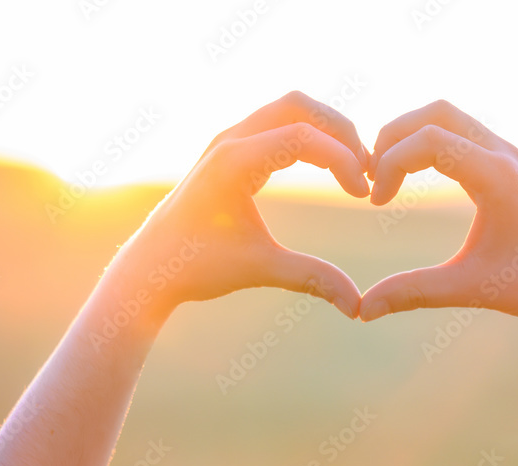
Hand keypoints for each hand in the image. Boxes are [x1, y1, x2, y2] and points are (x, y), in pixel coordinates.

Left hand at [116, 91, 369, 320]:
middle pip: (299, 106)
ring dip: (324, 130)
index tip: (364, 194)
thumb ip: (312, 279)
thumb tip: (357, 307)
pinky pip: (276, 124)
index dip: (344, 160)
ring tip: (351, 168)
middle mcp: (229, 140)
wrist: (150, 268)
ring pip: (288, 109)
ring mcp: (226, 140)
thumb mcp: (261, 269)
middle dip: (340, 131)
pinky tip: (325, 168)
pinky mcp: (228, 150)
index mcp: (235, 161)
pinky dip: (306, 135)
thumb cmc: (199, 267)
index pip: (304, 137)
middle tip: (366, 169)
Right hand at [360, 100, 517, 335]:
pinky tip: (413, 177)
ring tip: (386, 176)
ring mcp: (508, 153)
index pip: (428, 141)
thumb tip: (364, 310)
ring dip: (410, 136)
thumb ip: (414, 292)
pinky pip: (460, 131)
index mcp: (498, 178)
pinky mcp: (508, 161)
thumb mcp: (469, 289)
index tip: (377, 202)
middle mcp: (505, 154)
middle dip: (393, 137)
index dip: (389, 164)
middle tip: (371, 176)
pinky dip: (429, 142)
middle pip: (435, 113)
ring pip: (448, 116)